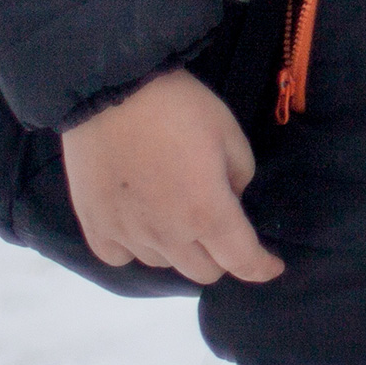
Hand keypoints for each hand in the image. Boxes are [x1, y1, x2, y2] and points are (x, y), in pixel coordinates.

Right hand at [62, 70, 282, 282]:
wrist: (113, 91)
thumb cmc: (180, 107)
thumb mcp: (230, 135)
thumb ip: (238, 177)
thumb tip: (228, 199)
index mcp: (208, 213)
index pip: (242, 261)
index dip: (261, 268)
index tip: (271, 266)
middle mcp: (168, 235)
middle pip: (203, 273)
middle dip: (221, 257)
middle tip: (220, 230)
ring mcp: (127, 234)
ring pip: (163, 264)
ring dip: (178, 250)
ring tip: (176, 216)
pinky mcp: (94, 226)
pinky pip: (119, 256)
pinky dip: (134, 247)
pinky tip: (138, 223)